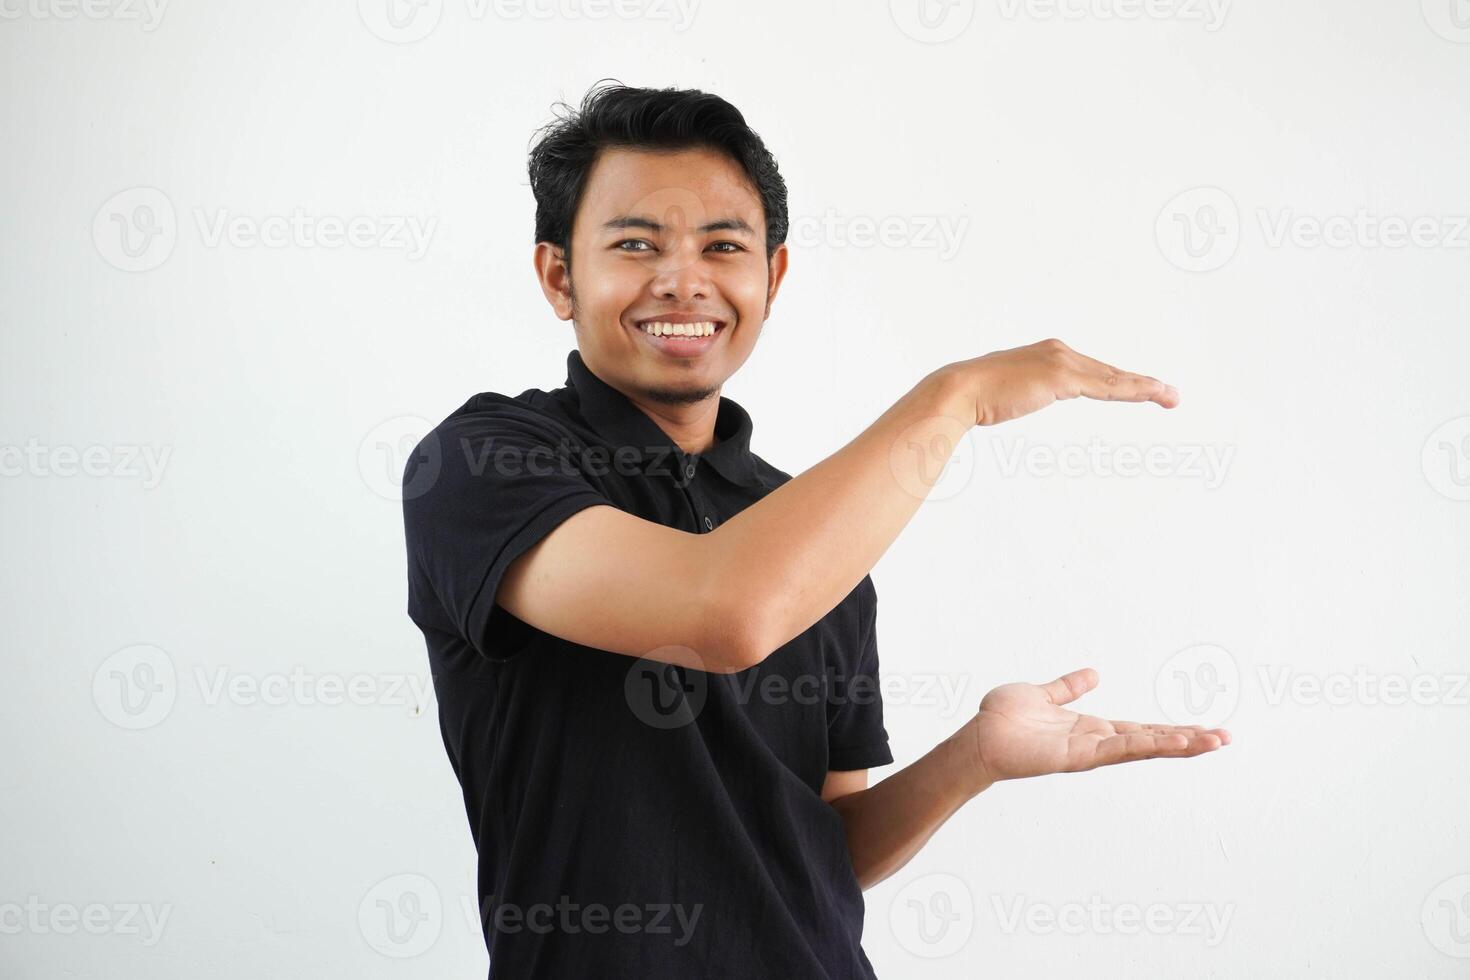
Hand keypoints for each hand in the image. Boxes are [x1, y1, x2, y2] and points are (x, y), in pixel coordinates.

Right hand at [939, 338, 1180, 426]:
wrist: (960, 390)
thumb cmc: (975, 396)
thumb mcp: (1006, 393)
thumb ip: (1018, 392)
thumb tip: (1011, 400)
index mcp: (1047, 354)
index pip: (1092, 371)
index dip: (1119, 380)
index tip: (1139, 390)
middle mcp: (1059, 351)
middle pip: (1109, 372)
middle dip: (1141, 384)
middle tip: (1169, 394)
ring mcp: (1062, 362)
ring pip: (1114, 378)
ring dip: (1146, 387)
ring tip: (1171, 397)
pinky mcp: (1063, 377)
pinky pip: (1107, 386)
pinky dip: (1134, 390)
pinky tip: (1154, 394)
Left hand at [966, 668, 1228, 785]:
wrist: (979, 738)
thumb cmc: (1004, 720)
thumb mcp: (1044, 695)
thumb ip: (1068, 687)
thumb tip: (1093, 674)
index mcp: (1093, 727)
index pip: (1142, 729)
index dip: (1173, 730)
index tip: (1205, 729)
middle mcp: (1097, 741)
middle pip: (1152, 740)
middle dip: (1188, 740)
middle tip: (1226, 738)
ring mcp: (1090, 751)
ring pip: (1143, 747)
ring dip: (1178, 745)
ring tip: (1213, 741)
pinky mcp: (1077, 756)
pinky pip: (1117, 748)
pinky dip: (1145, 745)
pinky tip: (1171, 742)